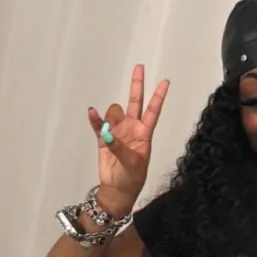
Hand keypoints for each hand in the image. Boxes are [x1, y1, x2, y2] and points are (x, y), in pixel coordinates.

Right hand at [88, 64, 168, 215]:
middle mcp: (132, 129)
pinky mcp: (104, 138)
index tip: (165, 81)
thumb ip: (119, 146)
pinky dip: (95, 119)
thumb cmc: (132, 178)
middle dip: (137, 85)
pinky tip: (92, 114)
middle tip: (139, 67)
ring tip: (109, 134)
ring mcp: (118, 132)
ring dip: (110, 117)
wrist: (117, 189)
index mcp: (144, 134)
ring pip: (114, 112)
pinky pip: (98, 125)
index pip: (152, 111)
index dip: (158, 97)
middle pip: (135, 102)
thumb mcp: (132, 163)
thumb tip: (107, 133)